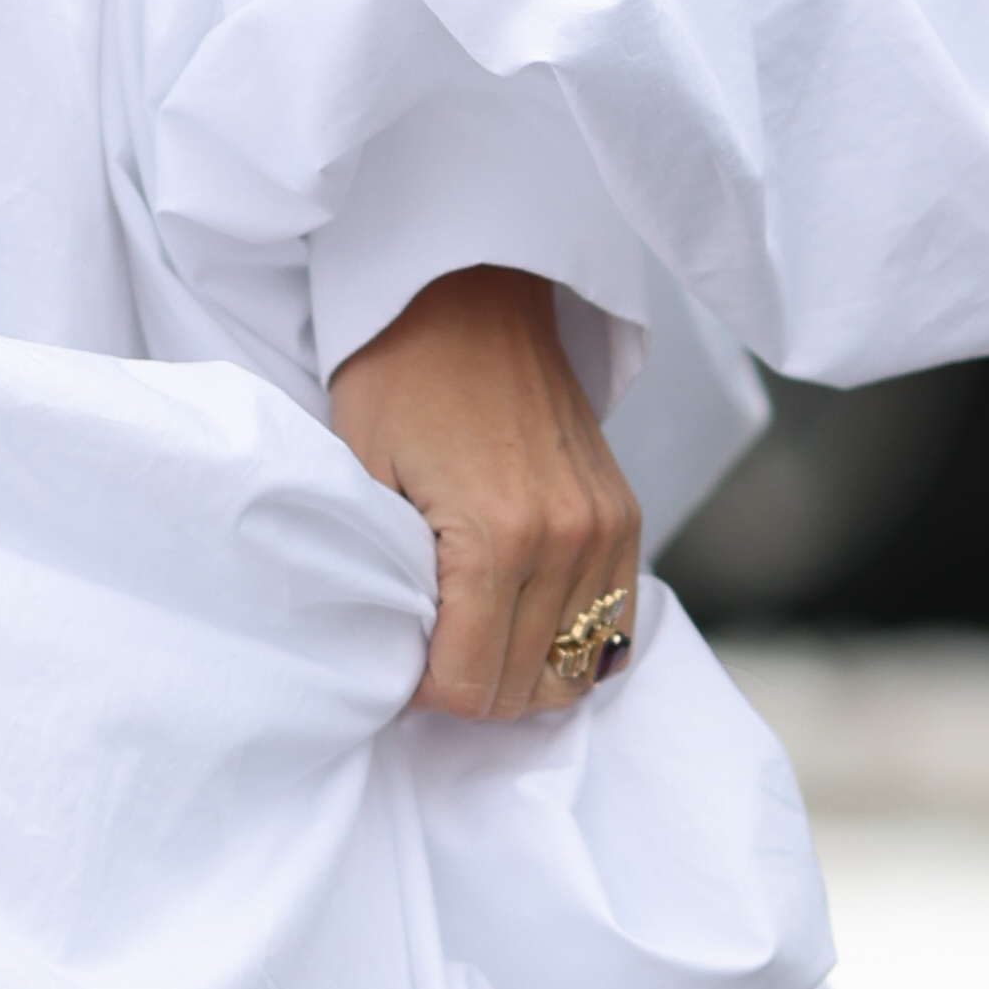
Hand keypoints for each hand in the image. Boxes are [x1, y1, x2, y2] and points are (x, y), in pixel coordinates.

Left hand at [327, 261, 644, 720]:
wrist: (469, 295)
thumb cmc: (399, 377)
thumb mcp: (364, 477)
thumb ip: (389, 578)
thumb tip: (398, 655)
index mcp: (497, 538)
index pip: (473, 684)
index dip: (427, 693)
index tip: (399, 666)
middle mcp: (567, 542)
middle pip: (526, 688)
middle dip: (471, 690)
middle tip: (428, 658)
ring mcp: (606, 528)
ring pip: (574, 668)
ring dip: (521, 672)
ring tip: (472, 640)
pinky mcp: (624, 514)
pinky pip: (613, 624)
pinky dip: (567, 640)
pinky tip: (520, 623)